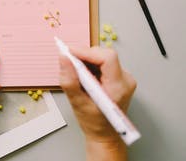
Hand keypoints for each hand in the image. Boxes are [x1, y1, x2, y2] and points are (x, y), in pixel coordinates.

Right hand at [59, 46, 135, 160]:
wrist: (105, 135)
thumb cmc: (95, 123)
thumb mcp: (78, 103)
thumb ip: (69, 80)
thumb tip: (63, 59)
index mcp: (118, 87)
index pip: (107, 58)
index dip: (86, 52)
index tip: (69, 52)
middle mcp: (125, 80)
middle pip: (104, 55)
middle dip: (84, 56)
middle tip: (68, 62)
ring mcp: (123, 78)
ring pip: (102, 57)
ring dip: (85, 61)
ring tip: (75, 73)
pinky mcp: (117, 77)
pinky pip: (102, 63)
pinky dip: (89, 66)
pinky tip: (82, 76)